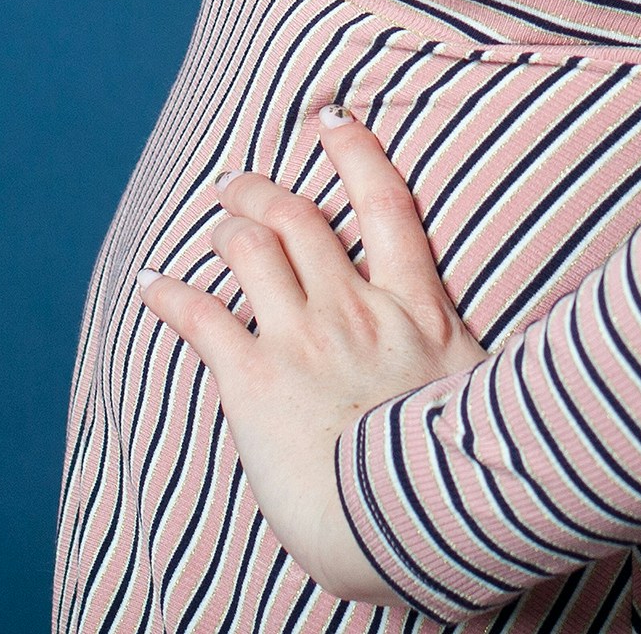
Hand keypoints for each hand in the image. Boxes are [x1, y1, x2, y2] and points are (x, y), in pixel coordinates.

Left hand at [137, 105, 487, 608]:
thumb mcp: (488, 405)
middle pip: (302, 218)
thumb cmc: (464, 486)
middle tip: (242, 184)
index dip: (356, 153)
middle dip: (265, 191)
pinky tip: (152, 285)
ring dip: (226, 227)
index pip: (387, 206)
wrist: (421, 520)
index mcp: (421, 314)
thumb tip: (472, 389)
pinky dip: (170, 293)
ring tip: (212, 224)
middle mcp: (358, 309)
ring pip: (251, 246)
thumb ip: (464, 378)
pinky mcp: (255, 375)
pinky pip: (200, 314)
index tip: (332, 121)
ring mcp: (305, 337)